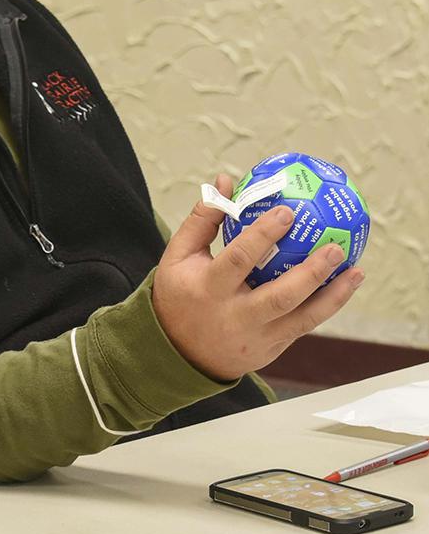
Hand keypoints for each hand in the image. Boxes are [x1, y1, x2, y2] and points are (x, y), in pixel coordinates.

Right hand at [152, 174, 364, 380]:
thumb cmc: (180, 294)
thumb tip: (227, 181)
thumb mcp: (178, 257)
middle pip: (279, 297)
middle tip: (334, 247)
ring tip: (356, 270)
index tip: (287, 211)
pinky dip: (329, 305)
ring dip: (333, 294)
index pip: (238, 259)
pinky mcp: (272, 347)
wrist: (179, 353)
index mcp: (208, 288)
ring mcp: (257, 336)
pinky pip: (305, 325)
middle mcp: (235, 315)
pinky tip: (347, 285)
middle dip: (310, 273)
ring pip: (302, 318)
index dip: (263, 235)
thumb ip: (203, 220)